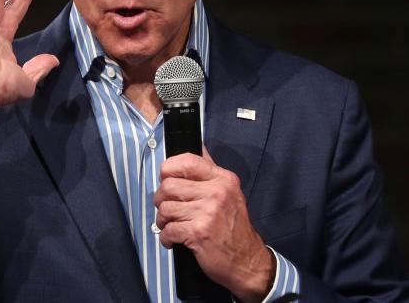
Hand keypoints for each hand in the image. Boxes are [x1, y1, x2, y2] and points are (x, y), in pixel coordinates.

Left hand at [154, 149, 273, 302]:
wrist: (248, 261)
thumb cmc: (235, 228)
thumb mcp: (230, 192)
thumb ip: (211, 171)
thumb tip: (199, 147)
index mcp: (223, 179)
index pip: (187, 161)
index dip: (168, 169)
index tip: (166, 179)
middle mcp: (216, 192)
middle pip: (169, 186)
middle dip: (161, 199)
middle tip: (167, 208)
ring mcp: (208, 213)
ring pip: (165, 208)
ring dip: (162, 220)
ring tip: (170, 225)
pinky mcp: (199, 233)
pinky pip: (168, 230)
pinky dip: (165, 237)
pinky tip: (173, 239)